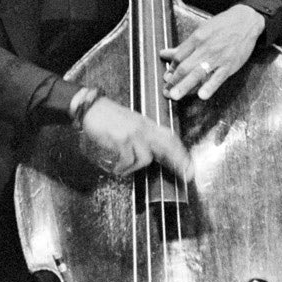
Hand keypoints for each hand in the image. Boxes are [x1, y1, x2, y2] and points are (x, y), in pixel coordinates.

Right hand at [79, 96, 193, 179]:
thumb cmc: (108, 116)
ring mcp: (133, 134)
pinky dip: (122, 168)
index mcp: (146, 124)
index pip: (169, 137)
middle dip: (179, 161)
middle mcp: (143, 128)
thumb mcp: (130, 122)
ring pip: (146, 158)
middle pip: (167, 146)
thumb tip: (151, 152)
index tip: (190, 165)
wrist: (91, 107)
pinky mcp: (121, 139)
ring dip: (134, 168)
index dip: (181, 151)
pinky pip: (128, 160)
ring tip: (122, 168)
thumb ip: (142, 134)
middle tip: (187, 175)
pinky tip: (116, 168)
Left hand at [160, 4, 265, 100]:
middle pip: (185, 67)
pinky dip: (210, 87)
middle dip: (173, 81)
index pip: (179, 56)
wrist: (246, 22)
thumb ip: (184, 46)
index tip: (167, 77)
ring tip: (175, 96)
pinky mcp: (229, 65)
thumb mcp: (201, 31)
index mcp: (197, 38)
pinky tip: (202, 95)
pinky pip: (218, 78)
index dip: (171, 68)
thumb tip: (165, 53)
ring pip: (198, 73)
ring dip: (184, 86)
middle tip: (165, 91)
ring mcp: (217, 58)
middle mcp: (205, 49)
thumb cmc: (223, 26)